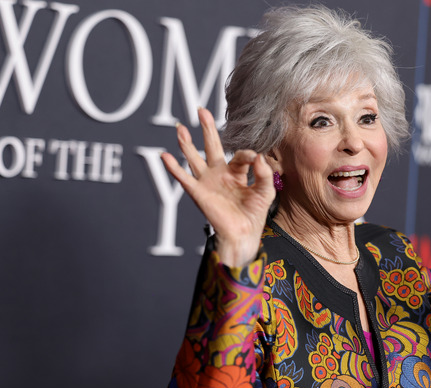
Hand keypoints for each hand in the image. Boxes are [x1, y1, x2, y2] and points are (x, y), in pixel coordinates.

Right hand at [161, 108, 275, 265]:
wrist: (243, 235)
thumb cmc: (254, 215)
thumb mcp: (265, 191)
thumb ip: (265, 173)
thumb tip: (258, 156)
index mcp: (236, 173)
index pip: (239, 154)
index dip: (248, 154)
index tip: (255, 159)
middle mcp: (219, 174)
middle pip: (211, 146)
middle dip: (207, 128)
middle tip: (201, 110)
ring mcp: (207, 182)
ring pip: (194, 158)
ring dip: (186, 143)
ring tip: (180, 127)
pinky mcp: (198, 192)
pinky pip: (183, 178)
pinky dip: (173, 167)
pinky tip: (164, 155)